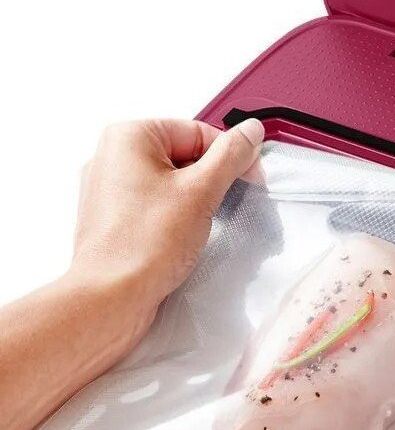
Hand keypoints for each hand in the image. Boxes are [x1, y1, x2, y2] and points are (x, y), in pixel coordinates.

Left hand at [0, 118, 264, 429]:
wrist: (111, 297)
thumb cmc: (145, 245)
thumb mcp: (203, 191)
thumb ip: (232, 155)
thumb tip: (250, 132)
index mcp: (129, 136)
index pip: (199, 132)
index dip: (231, 156)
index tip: (250, 178)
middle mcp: (113, 156)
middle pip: (186, 155)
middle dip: (210, 181)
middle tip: (220, 206)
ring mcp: (110, 188)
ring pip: (172, 181)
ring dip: (195, 201)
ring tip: (194, 226)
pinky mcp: (114, 216)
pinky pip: (156, 203)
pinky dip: (176, 216)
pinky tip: (179, 237)